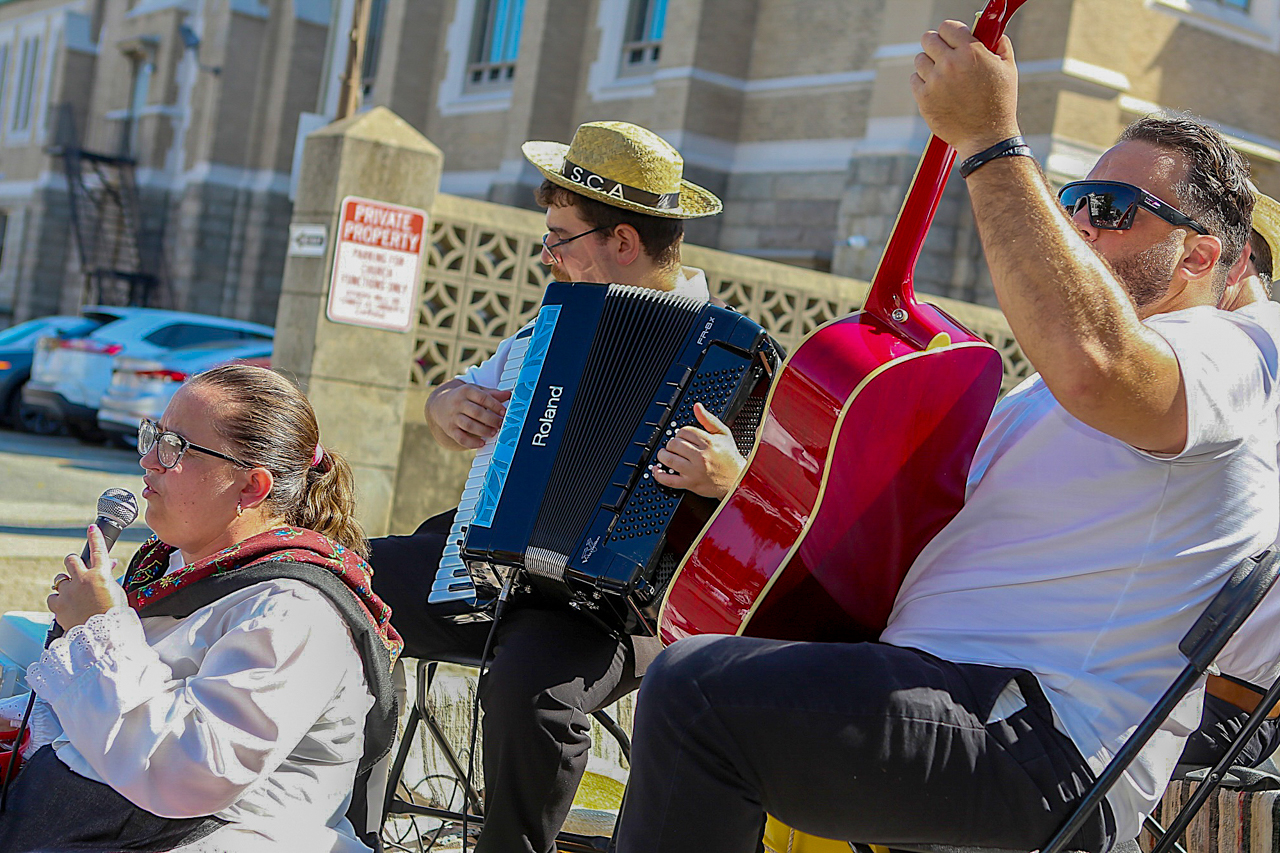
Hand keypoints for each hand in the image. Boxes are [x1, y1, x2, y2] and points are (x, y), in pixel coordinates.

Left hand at [47, 525, 125, 631]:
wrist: (102, 637)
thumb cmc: (113, 615)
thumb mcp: (117, 591)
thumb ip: (109, 576)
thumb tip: (108, 564)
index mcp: (101, 575)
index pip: (98, 549)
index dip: (95, 536)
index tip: (92, 528)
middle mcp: (83, 579)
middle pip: (71, 559)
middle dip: (74, 563)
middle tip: (78, 572)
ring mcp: (69, 591)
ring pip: (60, 578)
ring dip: (66, 583)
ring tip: (74, 595)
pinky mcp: (58, 604)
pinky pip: (53, 596)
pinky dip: (59, 600)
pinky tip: (67, 605)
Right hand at [426, 379, 511, 449]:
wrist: (438, 404)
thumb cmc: (463, 397)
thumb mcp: (475, 391)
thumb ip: (491, 394)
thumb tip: (509, 394)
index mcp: (466, 391)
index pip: (482, 398)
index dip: (495, 405)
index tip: (504, 412)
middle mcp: (458, 403)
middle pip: (477, 412)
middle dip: (491, 420)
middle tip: (500, 424)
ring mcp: (453, 417)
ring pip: (469, 425)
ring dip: (483, 431)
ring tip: (493, 433)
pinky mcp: (449, 429)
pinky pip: (460, 438)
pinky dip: (471, 443)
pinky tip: (481, 443)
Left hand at [650, 403, 745, 498]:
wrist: (738, 479)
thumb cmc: (729, 457)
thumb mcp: (723, 434)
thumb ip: (708, 419)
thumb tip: (697, 407)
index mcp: (709, 442)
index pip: (684, 431)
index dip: (681, 433)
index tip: (682, 437)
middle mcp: (701, 456)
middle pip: (675, 444)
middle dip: (672, 443)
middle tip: (676, 446)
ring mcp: (694, 471)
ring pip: (669, 459)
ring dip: (663, 455)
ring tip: (666, 454)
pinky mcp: (690, 484)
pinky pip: (668, 480)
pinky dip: (659, 474)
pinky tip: (657, 469)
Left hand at [910, 20, 1020, 158]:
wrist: (986, 136)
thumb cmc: (999, 103)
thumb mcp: (1008, 69)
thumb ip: (1000, 45)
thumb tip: (994, 33)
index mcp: (970, 52)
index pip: (948, 26)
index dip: (950, 32)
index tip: (952, 39)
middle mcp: (949, 64)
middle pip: (928, 39)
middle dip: (937, 43)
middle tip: (943, 53)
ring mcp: (934, 81)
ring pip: (920, 59)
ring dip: (929, 63)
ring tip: (943, 74)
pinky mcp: (924, 98)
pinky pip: (914, 79)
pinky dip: (923, 81)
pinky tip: (936, 88)